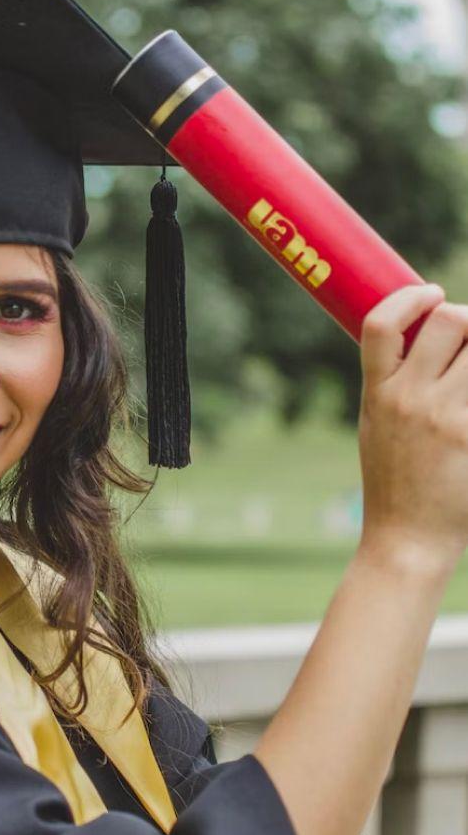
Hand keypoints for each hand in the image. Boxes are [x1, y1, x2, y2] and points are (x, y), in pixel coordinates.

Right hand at [358, 284, 467, 573]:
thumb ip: (393, 385)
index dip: (410, 298)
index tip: (431, 294)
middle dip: (466, 318)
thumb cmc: (394, 483)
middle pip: (449, 321)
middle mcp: (410, 400)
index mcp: (378, 394)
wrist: (407, 540)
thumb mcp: (375, 426)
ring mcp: (446, 419)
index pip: (382, 324)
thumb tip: (422, 339)